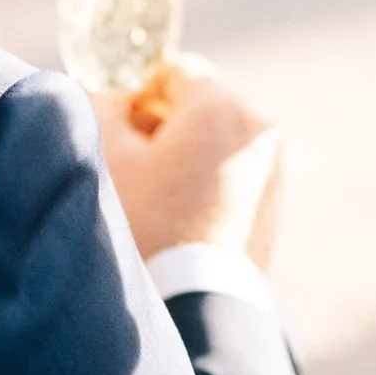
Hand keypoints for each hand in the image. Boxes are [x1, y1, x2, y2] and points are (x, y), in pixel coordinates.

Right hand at [94, 55, 281, 267]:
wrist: (191, 304)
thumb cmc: (144, 225)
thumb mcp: (107, 156)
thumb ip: (103, 105)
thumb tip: (107, 93)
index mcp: (220, 106)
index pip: (174, 70)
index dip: (138, 93)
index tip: (117, 128)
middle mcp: (257, 128)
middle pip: (198, 104)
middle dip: (162, 125)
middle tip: (130, 165)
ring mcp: (272, 168)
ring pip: (215, 140)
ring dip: (183, 154)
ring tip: (152, 197)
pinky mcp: (271, 204)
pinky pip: (231, 172)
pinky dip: (204, 181)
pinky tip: (176, 217)